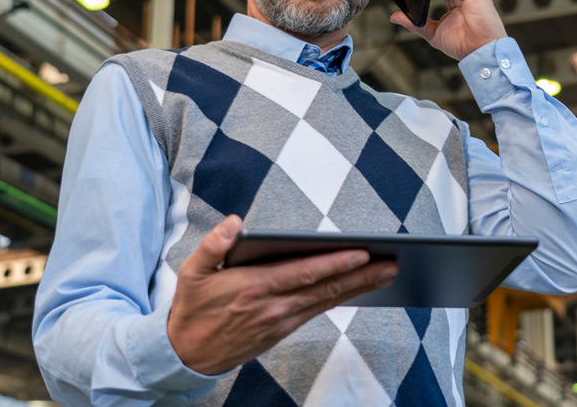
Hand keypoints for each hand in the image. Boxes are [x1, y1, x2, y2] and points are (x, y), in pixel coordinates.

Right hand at [167, 215, 397, 374]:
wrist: (185, 355)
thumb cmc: (191, 308)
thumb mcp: (191, 272)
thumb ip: (213, 244)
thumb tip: (234, 221)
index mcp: (254, 287)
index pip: (304, 273)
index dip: (336, 263)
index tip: (362, 252)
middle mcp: (274, 306)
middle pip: (326, 289)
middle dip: (362, 276)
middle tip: (392, 264)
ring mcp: (280, 322)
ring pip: (327, 302)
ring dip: (359, 288)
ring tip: (385, 274)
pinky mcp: (282, 331)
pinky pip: (317, 312)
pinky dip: (340, 300)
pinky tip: (357, 289)